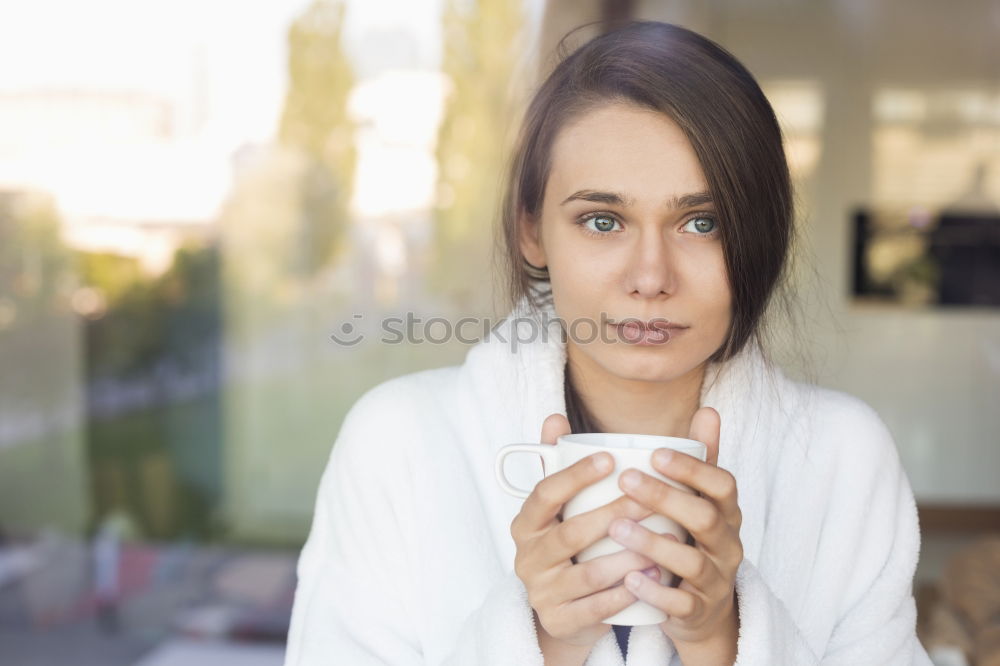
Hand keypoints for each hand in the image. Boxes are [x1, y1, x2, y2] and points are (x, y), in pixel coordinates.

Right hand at [510, 414, 663, 650]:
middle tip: (652, 499)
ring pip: (586, 574)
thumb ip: (559, 463)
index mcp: (526, 523)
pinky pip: (594, 609)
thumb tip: (555, 418)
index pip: (545, 493)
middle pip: (570, 533)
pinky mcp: (559, 621)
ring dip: (626, 558)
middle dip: (614, 514)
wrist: (563, 609)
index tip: (611, 458)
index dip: (575, 476)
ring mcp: (542, 592)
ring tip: (663, 542)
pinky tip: (652, 580)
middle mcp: (527, 557)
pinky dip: (624, 595)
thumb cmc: (568, 545)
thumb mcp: (559, 508)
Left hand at [607, 407, 742, 648]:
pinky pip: (682, 605)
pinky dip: (655, 591)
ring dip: (653, 543)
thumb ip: (701, 459)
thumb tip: (709, 409)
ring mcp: (715, 580)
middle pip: (706, 519)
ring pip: (692, 562)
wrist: (702, 610)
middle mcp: (727, 544)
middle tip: (626, 481)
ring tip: (616, 528)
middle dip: (666, 498)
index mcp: (726, 513)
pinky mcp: (698, 612)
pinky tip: (628, 579)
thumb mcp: (701, 500)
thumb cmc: (692, 540)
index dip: (693, 469)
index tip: (655, 452)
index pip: (722, 485)